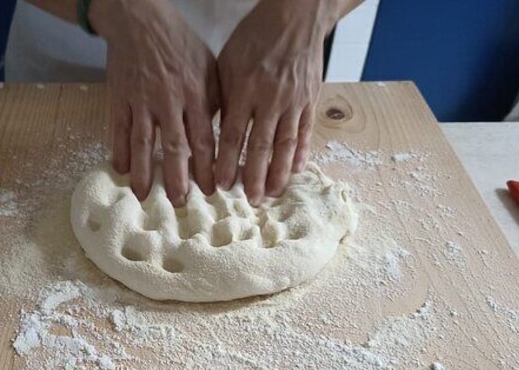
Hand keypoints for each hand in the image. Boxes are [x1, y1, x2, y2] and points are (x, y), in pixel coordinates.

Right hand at [90, 0, 219, 204]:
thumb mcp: (209, 66)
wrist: (140, 20)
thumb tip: (220, 136)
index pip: (204, 138)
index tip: (210, 190)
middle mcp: (169, 99)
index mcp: (196, 92)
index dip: (207, 167)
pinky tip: (121, 170)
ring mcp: (141, 100)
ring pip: (144, 142)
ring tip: (145, 196)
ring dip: (144, 172)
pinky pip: (119, 130)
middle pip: (175, 146)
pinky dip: (119, 151)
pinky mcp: (120, 98)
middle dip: (178, 178)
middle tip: (179, 203)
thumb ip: (215, 101)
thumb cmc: (180, 44)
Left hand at [215, 0, 339, 204]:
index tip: (222, 185)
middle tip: (251, 201)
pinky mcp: (310, 99)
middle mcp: (270, 99)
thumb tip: (207, 130)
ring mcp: (293, 101)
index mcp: (244, 89)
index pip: (233, 135)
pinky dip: (302, 152)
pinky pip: (306, 131)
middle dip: (255, 177)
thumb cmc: (254, 38)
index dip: (227, 163)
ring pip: (286, 144)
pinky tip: (296, 170)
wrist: (295, 17)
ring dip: (280, 173)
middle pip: (262, 146)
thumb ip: (221, 97)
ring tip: (273, 194)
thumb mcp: (227, 63)